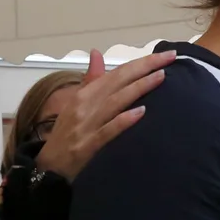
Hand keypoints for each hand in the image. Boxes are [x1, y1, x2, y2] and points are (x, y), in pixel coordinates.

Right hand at [34, 49, 172, 180]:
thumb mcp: (76, 103)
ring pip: (116, 102)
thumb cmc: (67, 133)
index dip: (141, 62)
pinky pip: (108, 131)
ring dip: (138, 88)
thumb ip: (91, 80)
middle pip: (118, 81)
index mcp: (85, 94)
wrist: (50, 167)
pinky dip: (123, 121)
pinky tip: (141, 112)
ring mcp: (87, 125)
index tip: (166, 54)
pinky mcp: (88, 146)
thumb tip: (96, 53)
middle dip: (145, 67)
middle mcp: (86, 105)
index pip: (116, 73)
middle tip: (170, 57)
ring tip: (160, 76)